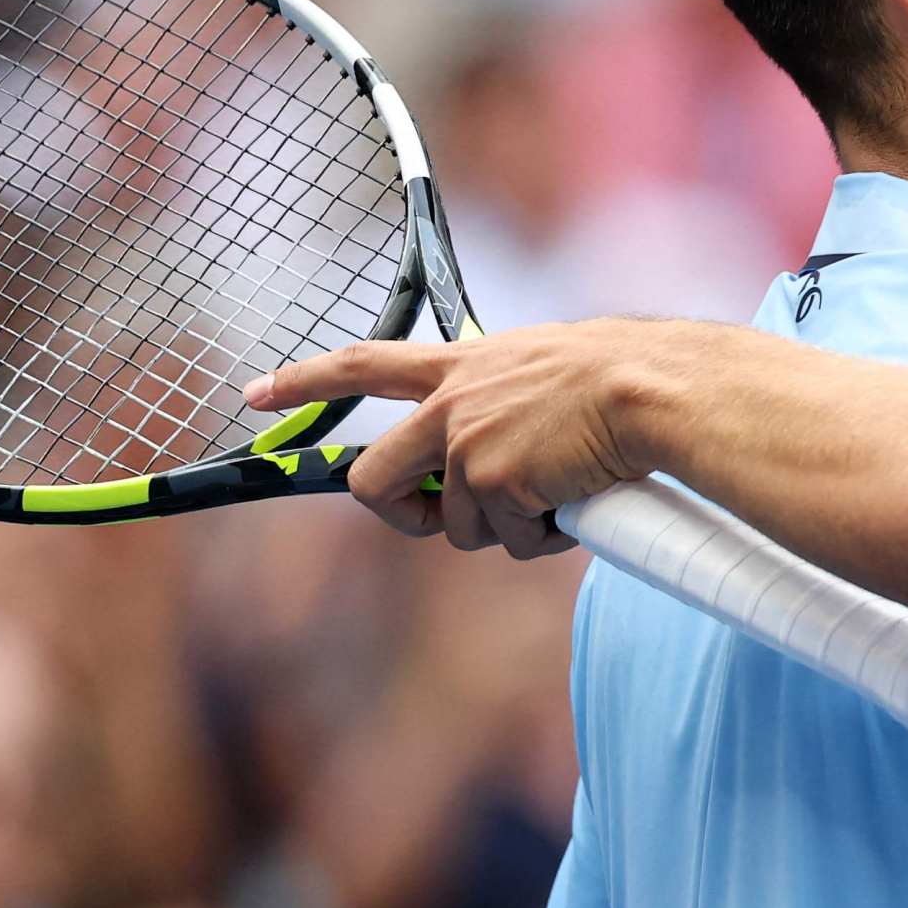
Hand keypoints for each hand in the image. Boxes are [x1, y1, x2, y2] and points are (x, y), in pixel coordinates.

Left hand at [246, 324, 674, 559]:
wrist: (649, 388)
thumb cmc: (619, 377)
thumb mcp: (540, 370)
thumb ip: (500, 403)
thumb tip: (498, 466)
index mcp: (460, 365)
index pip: (362, 365)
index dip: (304, 380)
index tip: (257, 393)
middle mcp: (448, 403)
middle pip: (372, 478)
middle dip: (401, 514)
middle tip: (446, 517)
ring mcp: (464, 444)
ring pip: (454, 526)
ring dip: (505, 526)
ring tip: (557, 494)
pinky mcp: (492, 481)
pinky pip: (508, 541)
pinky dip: (543, 537)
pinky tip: (574, 503)